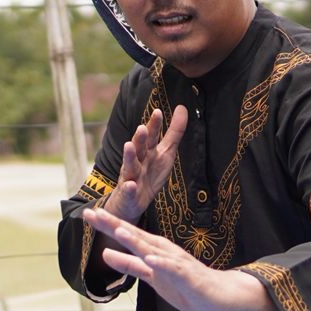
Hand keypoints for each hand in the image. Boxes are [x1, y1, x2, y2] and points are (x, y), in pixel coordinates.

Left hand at [83, 207, 278, 310]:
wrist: (219, 295)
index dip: (106, 225)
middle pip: (135, 235)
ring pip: (152, 248)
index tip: (86, 214)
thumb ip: (129, 264)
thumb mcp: (150, 275)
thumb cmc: (183, 284)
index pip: (126, 234)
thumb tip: (105, 254)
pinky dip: (162, 263)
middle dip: (114, 224)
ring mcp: (174, 262)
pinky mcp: (187, 276)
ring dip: (136, 240)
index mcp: (152, 249)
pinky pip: (173, 269)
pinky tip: (152, 259)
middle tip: (94, 213)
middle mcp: (162, 250)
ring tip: (119, 230)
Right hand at [101, 106, 187, 223]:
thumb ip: (174, 132)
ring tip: (128, 146)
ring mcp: (131, 177)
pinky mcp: (128, 195)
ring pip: (129, 166)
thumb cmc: (150, 174)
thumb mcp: (165, 153)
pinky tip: (130, 185)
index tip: (158, 112)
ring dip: (129, 156)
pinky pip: (127, 191)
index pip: (151, 137)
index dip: (154, 125)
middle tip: (142, 128)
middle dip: (139, 138)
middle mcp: (137, 162)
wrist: (131, 202)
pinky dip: (128, 188)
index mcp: (147, 152)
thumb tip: (182, 108)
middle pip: (138, 148)